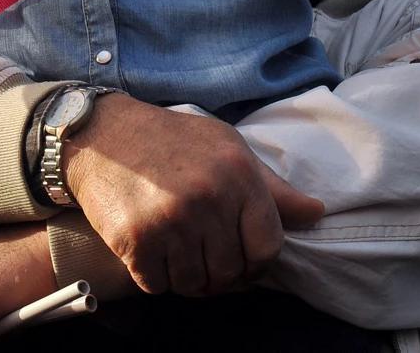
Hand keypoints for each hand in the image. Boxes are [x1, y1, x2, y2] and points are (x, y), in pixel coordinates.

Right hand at [64, 95, 323, 295]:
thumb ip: (272, 188)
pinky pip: (158, 285)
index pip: (267, 247)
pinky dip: (155, 276)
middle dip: (219, 272)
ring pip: (194, 283)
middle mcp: (208, 197)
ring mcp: (171, 220)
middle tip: (202, 255)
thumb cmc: (173, 141)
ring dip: (186, 276)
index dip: (257, 263)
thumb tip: (317, 214)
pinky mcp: (135, 238)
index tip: (242, 259)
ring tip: (176, 250)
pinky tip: (151, 251)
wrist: (103, 134)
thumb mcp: (228, 149)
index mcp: (239, 174)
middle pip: (230, 271)